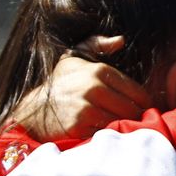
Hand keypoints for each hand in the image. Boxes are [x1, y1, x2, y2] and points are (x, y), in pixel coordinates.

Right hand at [11, 37, 154, 139]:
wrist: (33, 111)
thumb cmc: (59, 84)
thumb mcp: (74, 57)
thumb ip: (97, 45)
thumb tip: (120, 40)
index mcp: (98, 70)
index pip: (138, 93)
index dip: (142, 104)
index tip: (139, 110)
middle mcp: (94, 87)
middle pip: (133, 109)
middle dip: (135, 118)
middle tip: (132, 123)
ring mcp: (86, 107)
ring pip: (122, 121)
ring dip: (123, 127)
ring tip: (120, 128)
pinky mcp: (79, 126)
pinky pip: (106, 133)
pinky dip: (109, 135)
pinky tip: (104, 134)